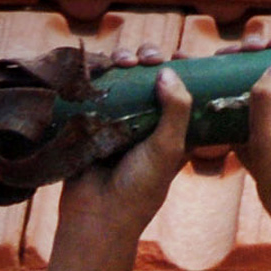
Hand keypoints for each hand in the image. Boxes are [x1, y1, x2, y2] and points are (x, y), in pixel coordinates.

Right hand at [56, 58, 190, 243]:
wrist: (95, 214)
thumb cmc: (139, 188)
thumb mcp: (168, 149)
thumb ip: (176, 111)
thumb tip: (169, 71)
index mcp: (170, 132)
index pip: (179, 91)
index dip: (181, 70)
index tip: (180, 56)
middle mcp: (144, 123)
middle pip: (148, 78)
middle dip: (150, 60)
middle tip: (150, 58)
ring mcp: (116, 120)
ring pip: (121, 78)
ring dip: (125, 60)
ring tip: (125, 61)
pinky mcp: (90, 119)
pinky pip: (94, 87)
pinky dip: (98, 71)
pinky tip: (103, 63)